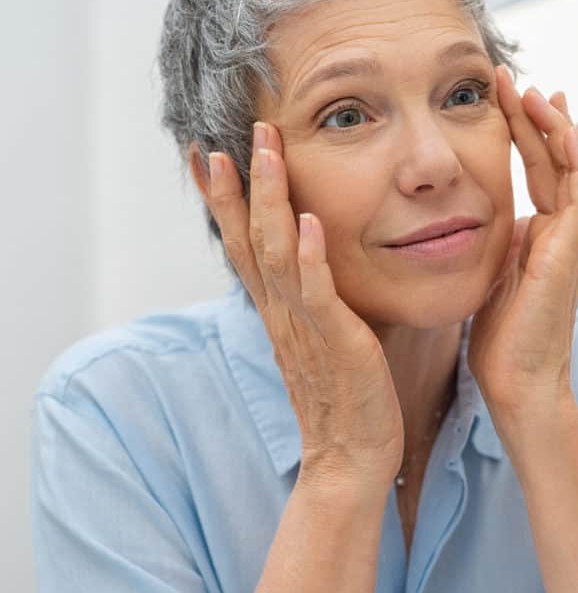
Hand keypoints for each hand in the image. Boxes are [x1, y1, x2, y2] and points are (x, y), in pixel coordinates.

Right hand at [206, 122, 402, 489]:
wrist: (352, 456)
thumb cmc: (346, 395)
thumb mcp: (322, 336)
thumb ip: (315, 298)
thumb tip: (317, 260)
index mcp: (278, 310)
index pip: (242, 244)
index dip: (224, 199)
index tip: (208, 154)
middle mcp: (281, 312)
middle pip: (247, 238)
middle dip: (238, 185)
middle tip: (227, 136)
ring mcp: (304, 326)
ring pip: (275, 252)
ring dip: (269, 201)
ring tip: (266, 153)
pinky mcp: (336, 341)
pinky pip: (317, 293)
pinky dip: (309, 256)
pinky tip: (306, 222)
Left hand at [468, 66, 577, 420]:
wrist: (520, 383)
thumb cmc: (501, 340)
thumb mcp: (488, 276)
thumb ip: (489, 244)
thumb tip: (466, 218)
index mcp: (539, 236)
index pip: (534, 170)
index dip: (519, 133)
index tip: (500, 98)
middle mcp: (560, 232)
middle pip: (553, 160)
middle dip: (534, 118)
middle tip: (512, 80)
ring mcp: (571, 239)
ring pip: (573, 167)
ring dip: (555, 127)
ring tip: (533, 91)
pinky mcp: (573, 250)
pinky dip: (576, 157)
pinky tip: (563, 126)